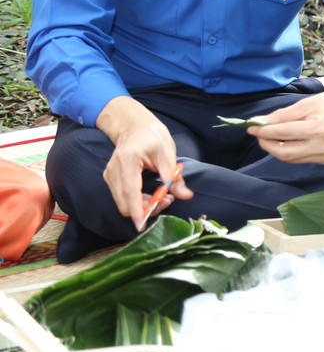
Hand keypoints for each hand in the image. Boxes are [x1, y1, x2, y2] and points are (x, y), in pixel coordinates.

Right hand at [95, 96, 192, 229]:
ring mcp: (109, 176)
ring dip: (144, 206)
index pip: (130, 192)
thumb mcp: (167, 153)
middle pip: (125, 203)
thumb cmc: (151, 136)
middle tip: (169, 199)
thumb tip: (185, 195)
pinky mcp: (111, 180)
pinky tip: (152, 193)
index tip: (143, 225)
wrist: (134, 126)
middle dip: (147, 208)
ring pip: (124, 204)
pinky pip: (123, 198)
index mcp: (127, 161)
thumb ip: (174, 176)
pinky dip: (138, 201)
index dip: (137, 211)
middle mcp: (113, 170)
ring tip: (164, 194)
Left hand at [252, 84, 323, 164]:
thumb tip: (260, 122)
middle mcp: (323, 145)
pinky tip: (286, 141)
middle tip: (258, 134)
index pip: (283, 133)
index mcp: (319, 128)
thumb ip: (283, 115)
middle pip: (285, 152)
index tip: (252, 127)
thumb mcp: (307, 103)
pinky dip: (290, 150)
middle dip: (267, 144)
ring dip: (276, 148)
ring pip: (291, 158)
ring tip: (270, 136)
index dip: (264, 131)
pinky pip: (301, 158)